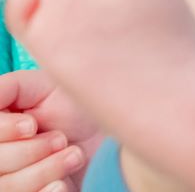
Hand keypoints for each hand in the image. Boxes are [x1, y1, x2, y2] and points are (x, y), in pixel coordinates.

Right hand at [0, 71, 100, 191]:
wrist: (111, 132)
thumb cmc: (75, 105)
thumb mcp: (44, 86)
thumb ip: (8, 88)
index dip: (5, 132)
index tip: (31, 125)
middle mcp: (0, 158)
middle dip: (31, 151)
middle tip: (60, 138)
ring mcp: (12, 182)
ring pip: (8, 188)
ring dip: (47, 170)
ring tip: (73, 154)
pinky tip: (63, 182)